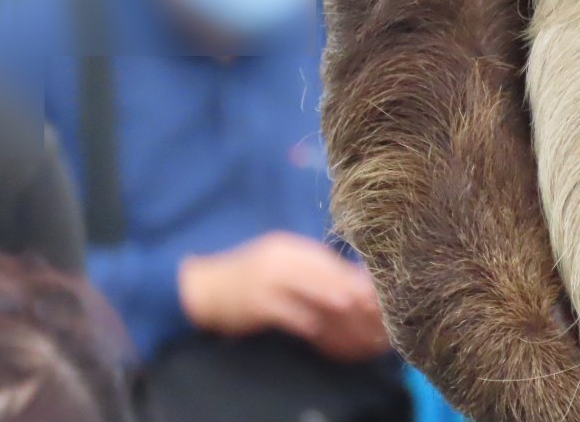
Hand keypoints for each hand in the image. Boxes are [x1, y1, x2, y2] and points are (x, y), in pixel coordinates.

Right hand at [178, 232, 390, 362]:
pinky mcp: (258, 303)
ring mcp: (269, 279)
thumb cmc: (247, 277)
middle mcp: (281, 258)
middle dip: (351, 291)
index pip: (328, 260)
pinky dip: (309, 323)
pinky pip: (291, 313)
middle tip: (372, 308)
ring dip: (335, 307)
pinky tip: (322, 333)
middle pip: (325, 274)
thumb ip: (309, 271)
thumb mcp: (278, 265)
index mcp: (288, 247)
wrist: (205, 287)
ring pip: (312, 292)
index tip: (375, 291)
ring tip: (355, 319)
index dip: (352, 276)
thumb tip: (348, 281)